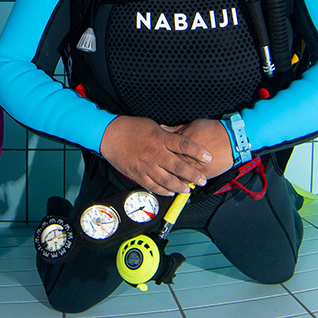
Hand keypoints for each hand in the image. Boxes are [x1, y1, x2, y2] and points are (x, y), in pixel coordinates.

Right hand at [99, 116, 213, 195]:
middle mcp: (155, 153)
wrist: (109, 135)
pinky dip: (163, 191)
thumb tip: (179, 140)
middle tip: (202, 180)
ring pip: (167, 180)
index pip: (184, 145)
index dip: (198, 152)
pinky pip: (152, 186)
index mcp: (161, 139)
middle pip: (178, 166)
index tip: (208, 157)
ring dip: (180, 186)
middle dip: (193, 175)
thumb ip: (166, 135)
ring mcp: (146, 165)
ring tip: (188, 189)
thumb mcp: (153, 126)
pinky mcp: (138, 174)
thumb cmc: (130, 128)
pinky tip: (170, 192)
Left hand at [161, 119, 234, 179]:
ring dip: (174, 181)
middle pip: (170, 168)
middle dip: (163, 171)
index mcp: (181, 144)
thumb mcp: (192, 125)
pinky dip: (186, 183)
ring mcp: (195, 167)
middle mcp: (187, 157)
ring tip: (169, 183)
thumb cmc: (213, 130)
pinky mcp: (205, 174)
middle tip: (156, 174)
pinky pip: (191, 182)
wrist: (231, 138)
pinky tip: (182, 183)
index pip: (164, 154)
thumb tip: (163, 128)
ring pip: (179, 177)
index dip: (157, 158)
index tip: (152, 160)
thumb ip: (175, 129)